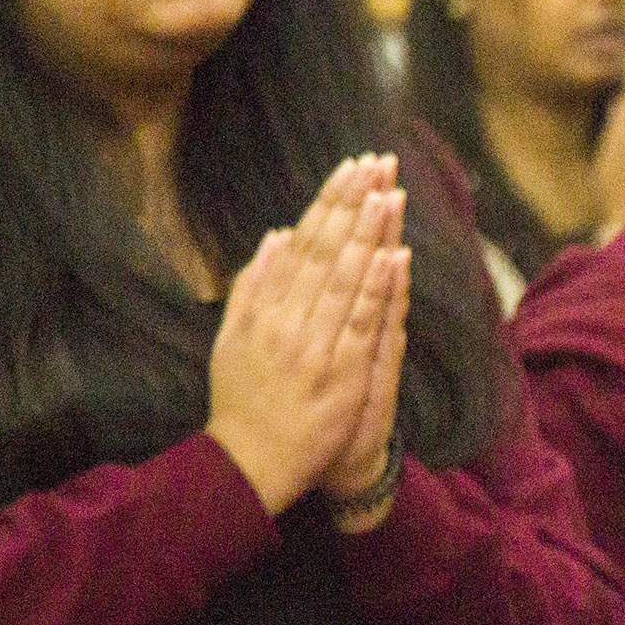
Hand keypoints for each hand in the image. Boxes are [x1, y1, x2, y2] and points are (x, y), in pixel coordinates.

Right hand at [205, 156, 400, 517]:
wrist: (250, 461)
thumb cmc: (244, 400)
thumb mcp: (232, 337)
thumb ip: (253, 285)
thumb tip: (276, 236)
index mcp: (264, 306)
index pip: (303, 241)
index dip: (329, 203)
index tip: (350, 169)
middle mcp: (286, 318)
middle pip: (325, 249)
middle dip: (351, 203)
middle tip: (375, 162)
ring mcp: (312, 344)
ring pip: (344, 277)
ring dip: (367, 233)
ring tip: (387, 192)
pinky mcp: (338, 371)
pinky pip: (360, 321)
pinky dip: (376, 287)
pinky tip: (392, 255)